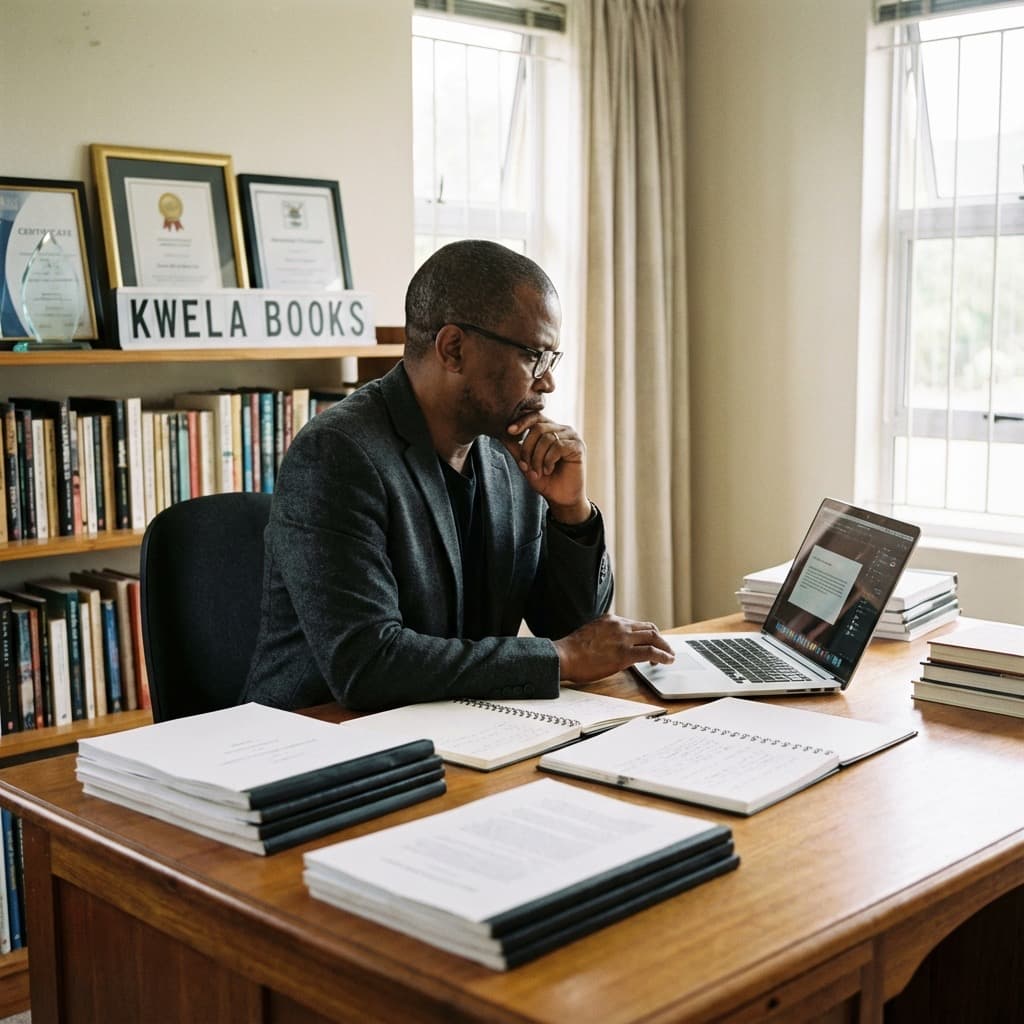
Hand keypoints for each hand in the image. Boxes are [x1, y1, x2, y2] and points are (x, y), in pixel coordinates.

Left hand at [503, 412, 589, 522]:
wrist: (561, 498)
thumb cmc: (546, 480)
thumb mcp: (526, 463)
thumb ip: (516, 449)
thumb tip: (501, 433)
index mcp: (550, 429)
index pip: (535, 416)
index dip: (522, 421)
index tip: (509, 431)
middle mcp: (562, 430)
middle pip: (538, 428)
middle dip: (527, 448)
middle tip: (526, 466)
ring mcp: (572, 437)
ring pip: (547, 438)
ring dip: (537, 458)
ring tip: (539, 472)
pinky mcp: (578, 446)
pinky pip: (558, 446)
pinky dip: (548, 460)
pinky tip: (549, 470)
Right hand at [553, 615, 674, 682]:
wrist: (563, 656)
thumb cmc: (572, 650)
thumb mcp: (590, 633)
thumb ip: (604, 635)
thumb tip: (613, 646)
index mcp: (610, 620)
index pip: (636, 624)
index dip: (647, 634)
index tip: (651, 642)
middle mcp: (619, 625)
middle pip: (649, 628)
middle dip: (661, 639)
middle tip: (667, 649)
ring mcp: (623, 639)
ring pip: (654, 638)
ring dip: (665, 647)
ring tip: (670, 656)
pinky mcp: (625, 654)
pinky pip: (651, 653)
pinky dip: (663, 656)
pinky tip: (667, 661)